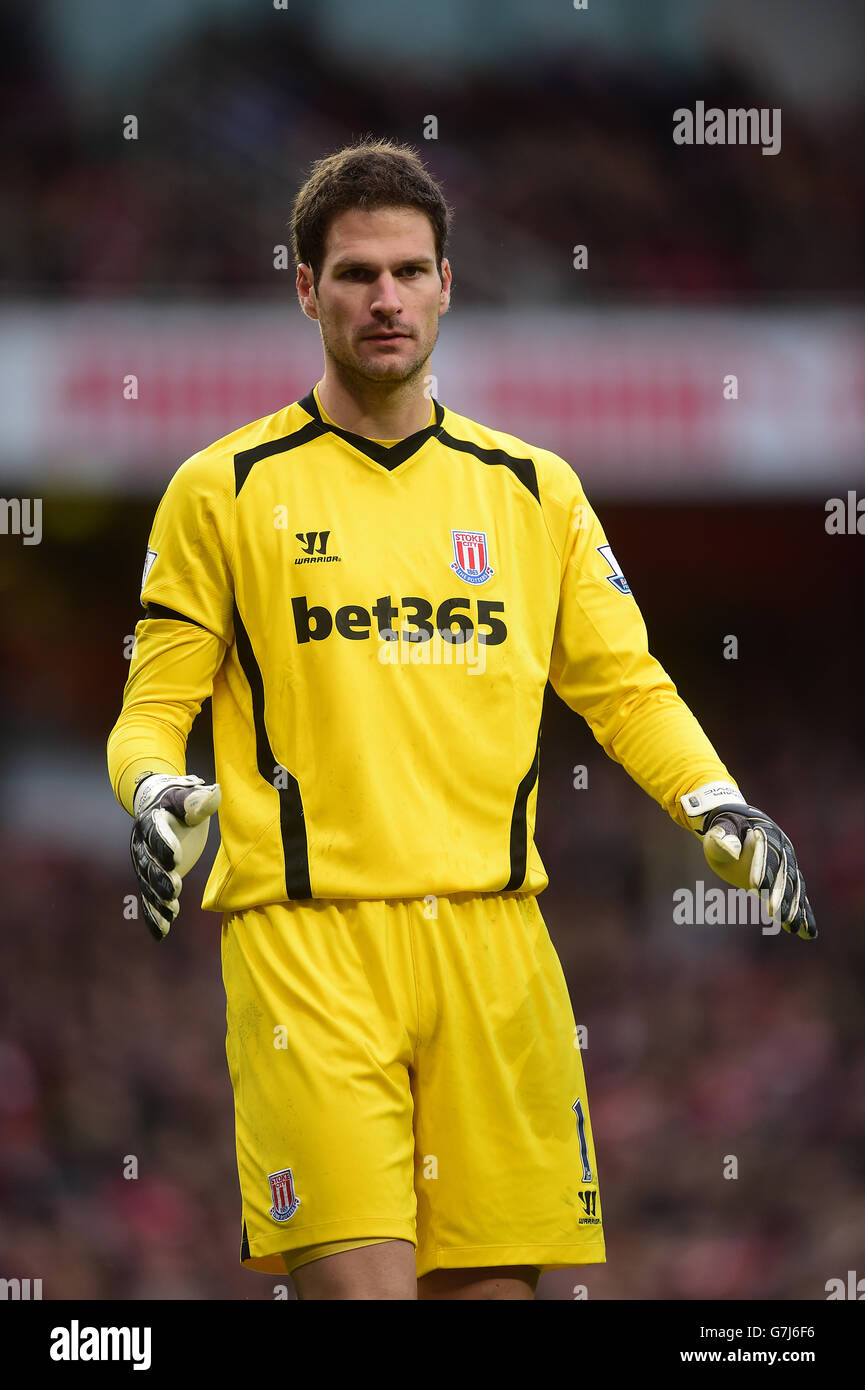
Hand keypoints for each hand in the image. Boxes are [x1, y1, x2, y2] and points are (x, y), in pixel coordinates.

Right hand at [130, 773, 220, 939]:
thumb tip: (217, 792)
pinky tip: (162, 933)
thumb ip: (201, 801)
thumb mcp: (191, 798)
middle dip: (160, 878)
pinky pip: (149, 900)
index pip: (157, 832)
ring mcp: (144, 864)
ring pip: (148, 885)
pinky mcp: (150, 880)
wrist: (161, 809)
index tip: (176, 857)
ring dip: (157, 901)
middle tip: (174, 890)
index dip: (164, 844)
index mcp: (152, 820)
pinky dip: (154, 916)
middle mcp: (143, 844)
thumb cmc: (182, 803)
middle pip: (149, 863)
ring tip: (170, 914)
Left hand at [681, 784, 816, 939]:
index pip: (765, 853)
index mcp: (766, 833)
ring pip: (794, 887)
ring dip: (794, 908)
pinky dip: (804, 914)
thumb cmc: (725, 828)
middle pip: (783, 873)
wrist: (740, 824)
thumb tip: (729, 849)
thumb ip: (722, 837)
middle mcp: (783, 848)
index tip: (755, 888)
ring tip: (793, 928)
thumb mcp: (719, 828)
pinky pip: (798, 897)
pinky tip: (807, 933)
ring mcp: (788, 863)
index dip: (761, 869)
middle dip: (780, 894)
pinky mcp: (788, 877)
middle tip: (774, 914)